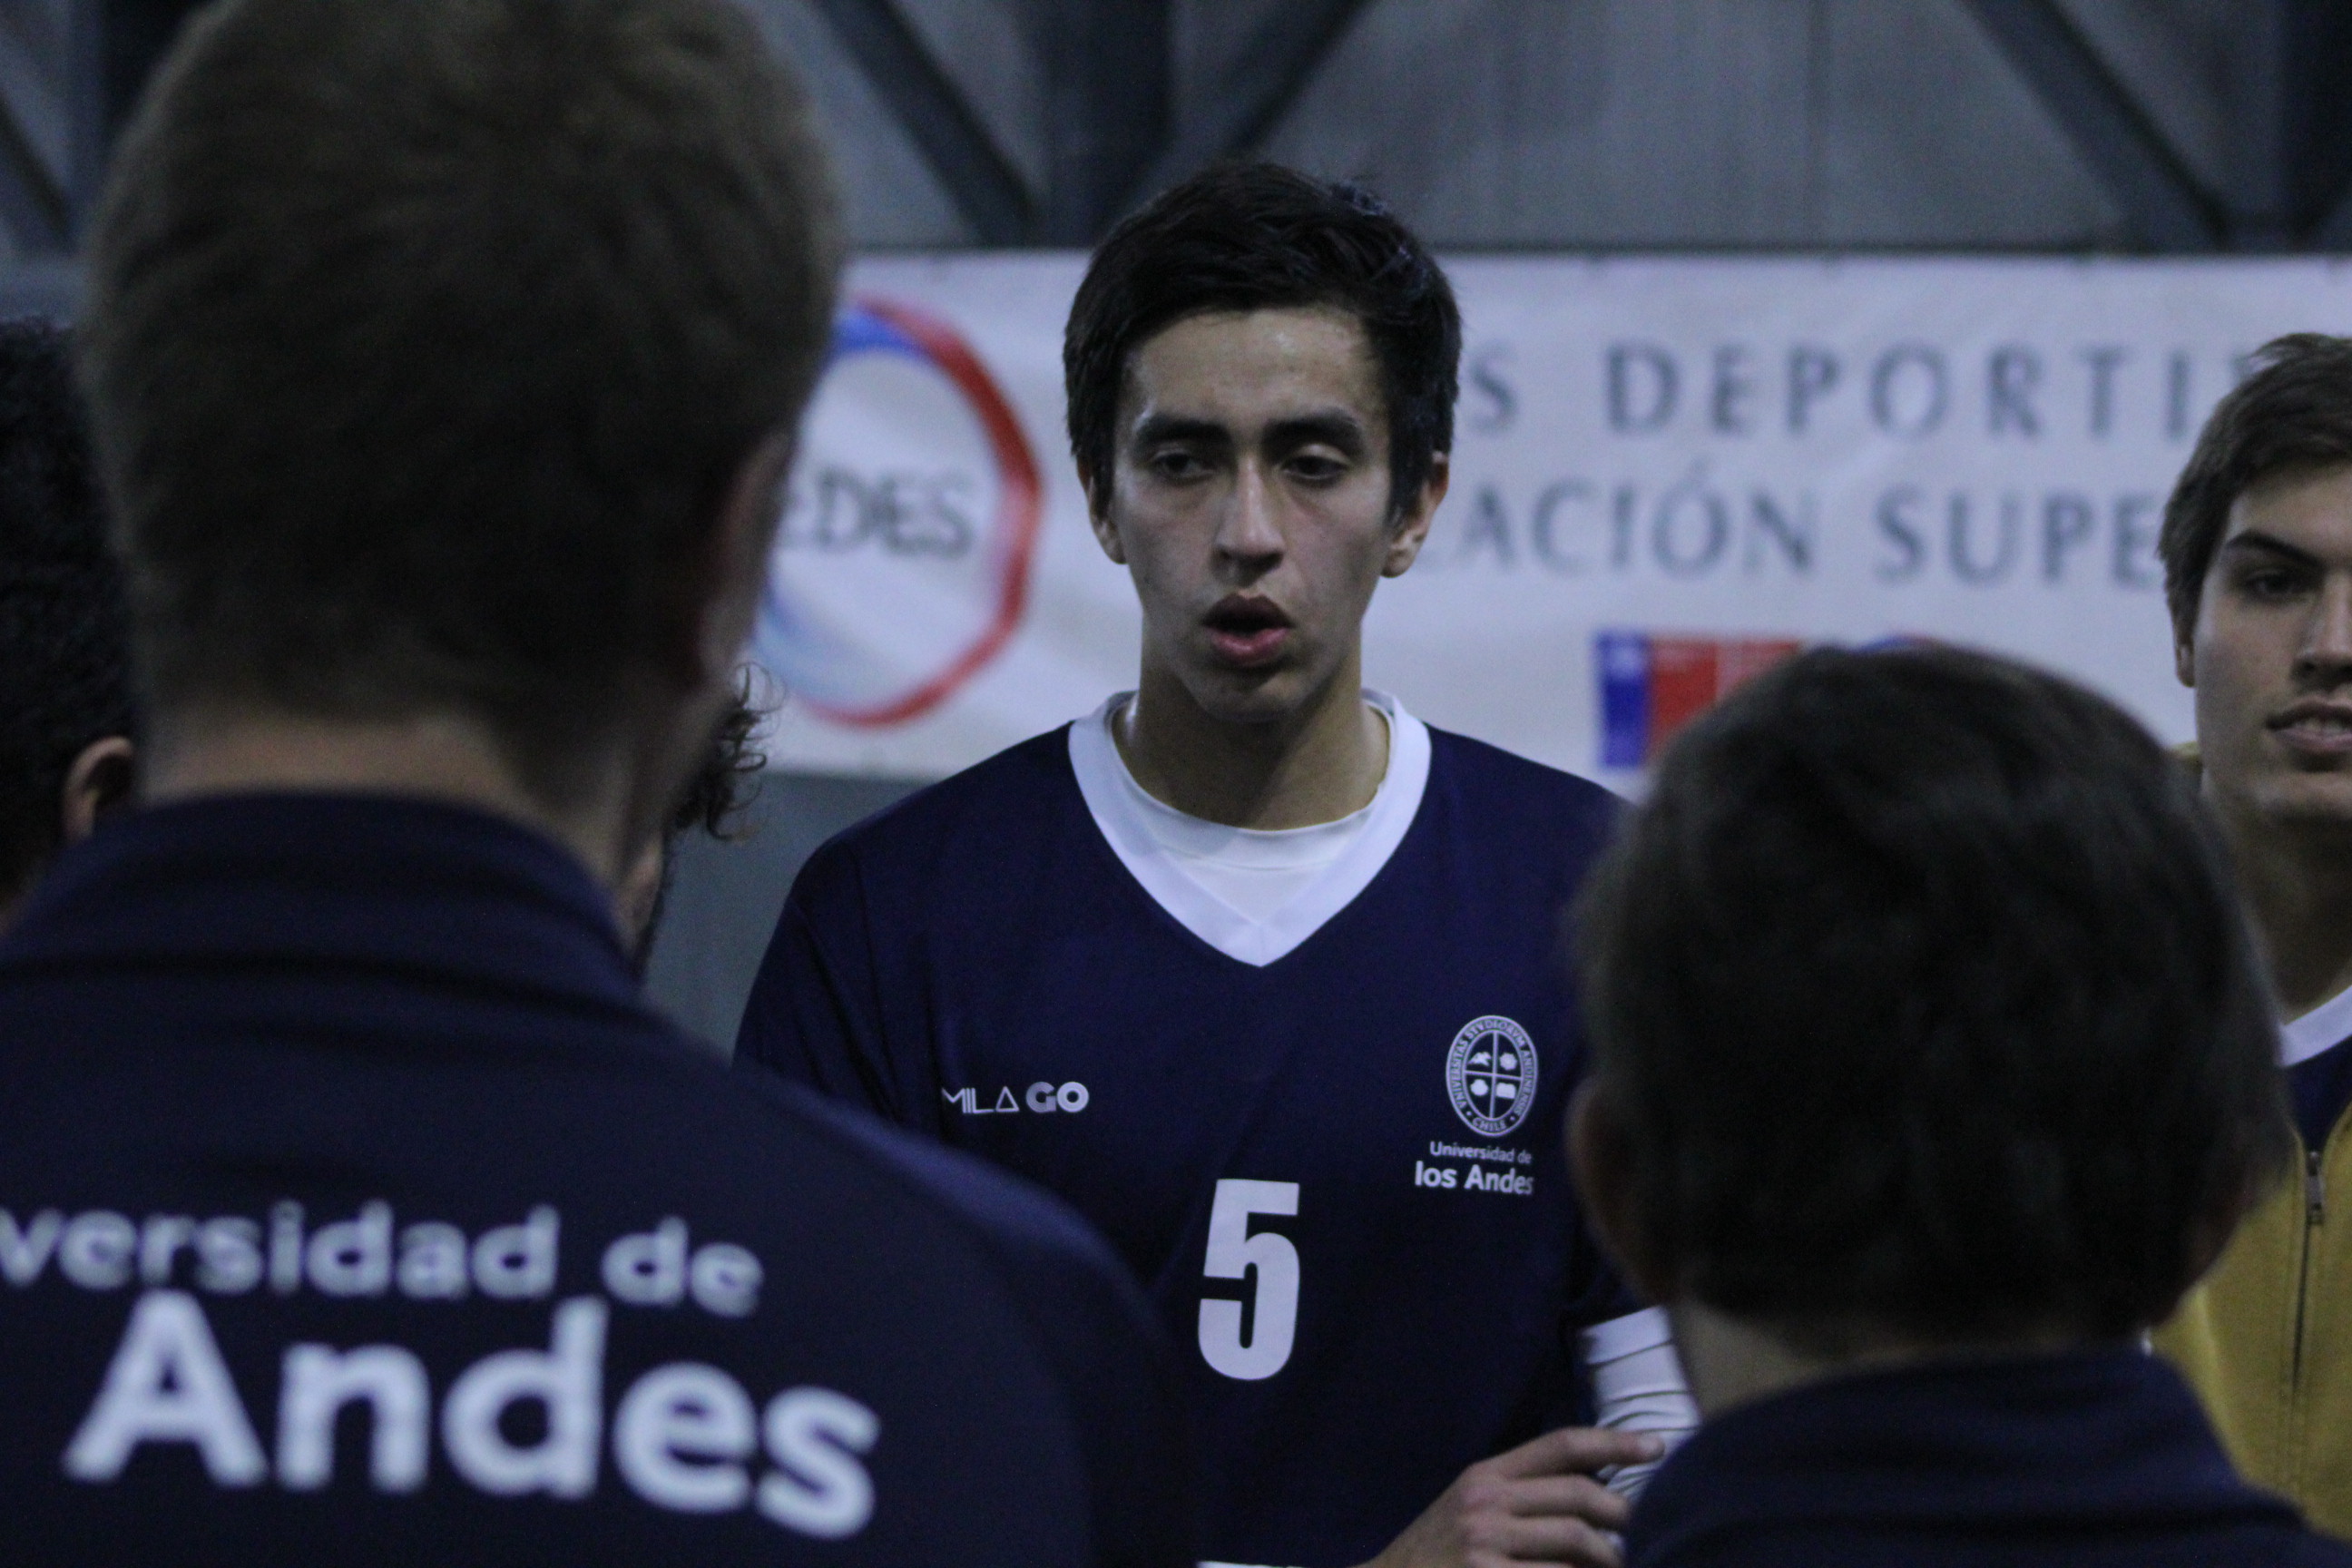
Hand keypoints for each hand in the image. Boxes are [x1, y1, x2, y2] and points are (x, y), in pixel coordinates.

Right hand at [1357, 1426, 1664, 1567]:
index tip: (1657, 1447)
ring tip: (1627, 1566)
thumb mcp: (1467, 1507)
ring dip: (1613, 1561)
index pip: (1561, 1446)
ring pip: (1579, 1544)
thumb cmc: (1436, 1555)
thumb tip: (1594, 1492)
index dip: (1614, 1442)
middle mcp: (1487, 1503)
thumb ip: (1519, 1493)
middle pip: (1580, 1497)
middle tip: (1651, 1534)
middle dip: (1627, 1517)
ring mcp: (1487, 1545)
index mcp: (1485, 1475)